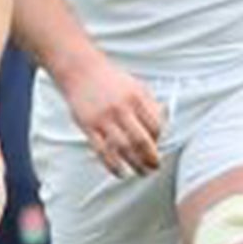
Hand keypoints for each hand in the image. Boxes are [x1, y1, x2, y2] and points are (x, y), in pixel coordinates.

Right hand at [57, 53, 161, 176]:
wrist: (80, 70)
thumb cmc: (109, 79)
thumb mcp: (136, 86)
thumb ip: (150, 105)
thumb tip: (162, 127)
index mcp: (136, 98)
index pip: (155, 125)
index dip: (160, 139)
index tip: (159, 146)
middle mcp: (121, 109)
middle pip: (141, 140)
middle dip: (151, 158)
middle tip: (155, 167)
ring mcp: (103, 119)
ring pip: (123, 149)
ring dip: (135, 165)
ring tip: (142, 173)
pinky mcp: (88, 126)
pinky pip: (102, 151)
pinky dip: (113, 165)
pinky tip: (120, 172)